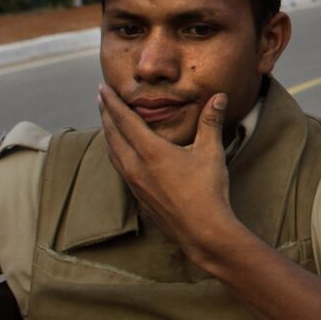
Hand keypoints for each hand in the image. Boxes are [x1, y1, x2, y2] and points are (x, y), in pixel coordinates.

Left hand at [97, 84, 241, 259]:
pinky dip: (115, 152)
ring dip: (108, 134)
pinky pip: (119, 168)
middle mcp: (136, 166)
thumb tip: (219, 97)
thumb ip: (211, 122)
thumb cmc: (207, 191)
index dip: (113, 103)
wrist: (202, 231)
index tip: (102, 88)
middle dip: (105, 114)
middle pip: (113, 135)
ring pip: (112, 153)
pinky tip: (121, 154)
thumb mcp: (211, 152)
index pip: (125, 120)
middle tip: (101, 99)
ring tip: (107, 123)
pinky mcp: (138, 196)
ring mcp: (134, 183)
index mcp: (151, 152)